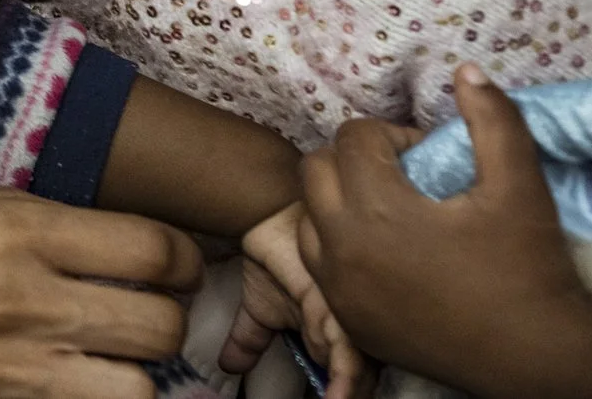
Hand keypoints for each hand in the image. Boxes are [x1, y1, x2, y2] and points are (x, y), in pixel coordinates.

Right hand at [0, 192, 207, 396]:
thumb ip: (50, 223)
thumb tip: (131, 242)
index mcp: (20, 232)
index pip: (155, 248)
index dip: (181, 260)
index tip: (174, 266)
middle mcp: (30, 300)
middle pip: (161, 324)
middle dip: (165, 320)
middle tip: (146, 316)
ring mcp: (20, 370)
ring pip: (140, 388)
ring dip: (133, 375)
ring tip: (111, 360)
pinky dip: (91, 398)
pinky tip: (75, 383)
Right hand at [224, 203, 367, 398]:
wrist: (266, 211)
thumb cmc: (272, 250)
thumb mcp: (260, 305)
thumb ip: (251, 338)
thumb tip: (226, 365)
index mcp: (342, 326)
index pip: (357, 371)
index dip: (349, 391)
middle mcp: (353, 319)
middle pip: (364, 372)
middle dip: (354, 392)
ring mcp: (346, 309)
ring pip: (357, 364)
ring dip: (349, 389)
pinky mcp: (333, 298)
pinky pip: (343, 342)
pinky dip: (344, 374)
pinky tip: (337, 396)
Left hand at [301, 64, 591, 398]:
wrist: (541, 360)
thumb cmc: (531, 270)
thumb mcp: (520, 186)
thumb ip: (494, 120)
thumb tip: (466, 71)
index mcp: (376, 211)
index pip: (353, 138)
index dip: (393, 136)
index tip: (429, 157)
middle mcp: (342, 249)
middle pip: (316, 170)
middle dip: (355, 160)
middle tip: (403, 176)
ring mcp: (340, 290)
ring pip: (309, 218)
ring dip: (339, 203)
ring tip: (390, 211)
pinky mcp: (349, 321)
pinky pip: (320, 266)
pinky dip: (339, 248)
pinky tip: (384, 252)